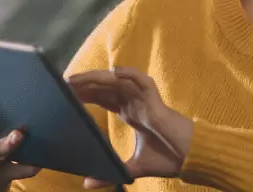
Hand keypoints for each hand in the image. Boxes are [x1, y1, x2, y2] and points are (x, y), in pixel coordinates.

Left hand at [68, 67, 194, 188]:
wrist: (189, 158)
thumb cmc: (166, 159)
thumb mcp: (131, 168)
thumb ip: (110, 173)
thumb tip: (87, 183)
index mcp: (130, 113)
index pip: (103, 98)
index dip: (85, 94)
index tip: (66, 93)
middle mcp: (135, 103)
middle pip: (106, 87)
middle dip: (85, 84)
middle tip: (63, 83)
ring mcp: (144, 99)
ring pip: (118, 81)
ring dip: (98, 78)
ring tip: (77, 78)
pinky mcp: (155, 100)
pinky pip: (142, 82)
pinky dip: (130, 75)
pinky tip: (114, 72)